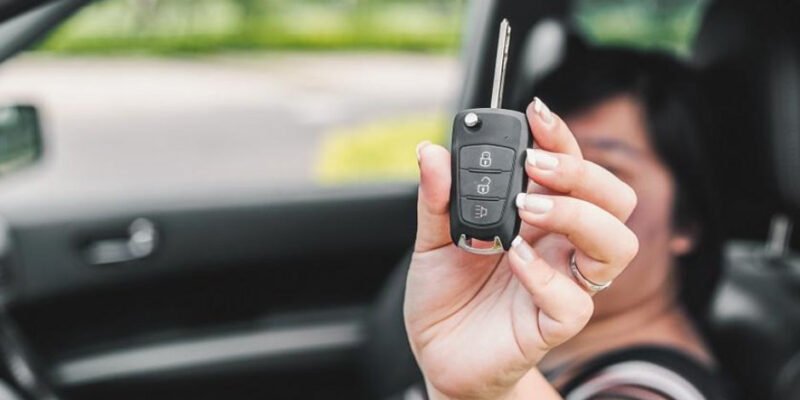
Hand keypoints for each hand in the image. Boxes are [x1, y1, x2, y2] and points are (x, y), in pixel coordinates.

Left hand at [405, 98, 638, 399]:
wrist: (438, 354)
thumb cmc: (445, 297)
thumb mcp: (431, 240)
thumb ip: (436, 199)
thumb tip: (432, 152)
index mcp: (537, 216)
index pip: (570, 168)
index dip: (561, 137)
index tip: (537, 113)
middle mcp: (558, 245)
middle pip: (613, 198)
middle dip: (581, 173)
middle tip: (535, 167)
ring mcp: (563, 282)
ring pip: (616, 244)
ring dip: (577, 216)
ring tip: (527, 210)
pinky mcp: (554, 323)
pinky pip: (575, 299)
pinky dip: (545, 274)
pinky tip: (513, 259)